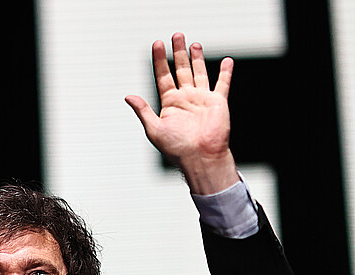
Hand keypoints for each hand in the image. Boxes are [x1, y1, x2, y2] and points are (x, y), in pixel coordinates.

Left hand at [125, 33, 238, 194]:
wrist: (200, 157)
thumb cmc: (176, 148)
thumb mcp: (154, 129)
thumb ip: (143, 111)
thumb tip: (128, 96)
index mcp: (169, 103)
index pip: (163, 76)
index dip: (159, 60)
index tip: (157, 44)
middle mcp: (185, 98)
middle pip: (181, 69)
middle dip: (178, 52)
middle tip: (176, 36)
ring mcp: (202, 99)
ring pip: (199, 72)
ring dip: (197, 58)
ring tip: (194, 44)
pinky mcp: (218, 102)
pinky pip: (222, 84)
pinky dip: (225, 72)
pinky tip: (226, 61)